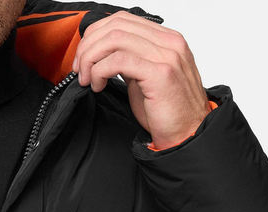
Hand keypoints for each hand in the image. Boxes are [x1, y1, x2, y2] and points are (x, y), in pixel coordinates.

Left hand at [73, 12, 211, 149]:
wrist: (187, 134)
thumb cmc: (166, 112)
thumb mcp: (144, 79)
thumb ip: (129, 62)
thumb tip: (102, 57)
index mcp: (165, 39)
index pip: (122, 20)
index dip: (96, 35)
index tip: (83, 58)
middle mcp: (168, 42)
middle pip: (116, 26)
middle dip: (89, 46)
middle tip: (80, 69)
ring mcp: (166, 55)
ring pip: (115, 39)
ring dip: (92, 59)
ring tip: (87, 79)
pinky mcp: (160, 73)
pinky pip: (119, 60)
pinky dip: (101, 71)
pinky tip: (98, 86)